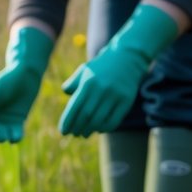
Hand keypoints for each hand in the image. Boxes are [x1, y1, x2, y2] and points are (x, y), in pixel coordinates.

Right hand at [0, 26, 53, 142]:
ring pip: (4, 133)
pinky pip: (15, 132)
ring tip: (9, 137)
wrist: (26, 73)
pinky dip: (16, 136)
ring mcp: (7, 118)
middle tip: (0, 137)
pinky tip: (16, 137)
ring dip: (5, 137)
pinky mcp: (18, 120)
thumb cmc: (9, 78)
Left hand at [58, 4, 179, 137]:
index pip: (74, 107)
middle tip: (74, 134)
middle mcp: (101, 89)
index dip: (68, 121)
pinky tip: (98, 129)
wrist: (127, 57)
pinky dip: (104, 128)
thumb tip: (65, 94)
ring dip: (89, 130)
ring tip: (84, 134)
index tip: (63, 131)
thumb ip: (73, 83)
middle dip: (77, 128)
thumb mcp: (85, 70)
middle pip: (86, 116)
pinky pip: (113, 121)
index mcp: (88, 82)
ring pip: (99, 121)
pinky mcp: (126, 101)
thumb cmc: (101, 67)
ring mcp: (115, 96)